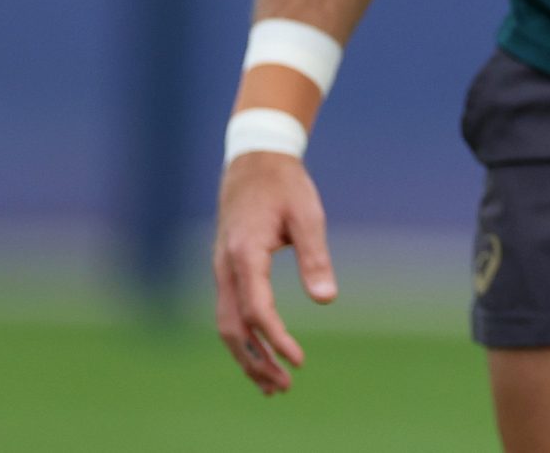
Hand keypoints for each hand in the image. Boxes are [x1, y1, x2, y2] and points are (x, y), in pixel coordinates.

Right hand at [212, 152, 336, 394]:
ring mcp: (222, 271)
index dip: (275, 338)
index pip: (255, 309)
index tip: (298, 360)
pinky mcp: (227, 271)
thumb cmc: (286, 186)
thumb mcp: (308, 215)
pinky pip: (229, 313)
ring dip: (247, 356)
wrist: (255, 161)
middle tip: (283, 387)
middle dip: (255, 361)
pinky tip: (262, 354)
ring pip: (227, 325)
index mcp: (245, 254)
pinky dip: (243, 338)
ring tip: (273, 385)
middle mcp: (225, 267)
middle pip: (232, 328)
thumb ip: (315, 257)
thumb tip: (327, 300)